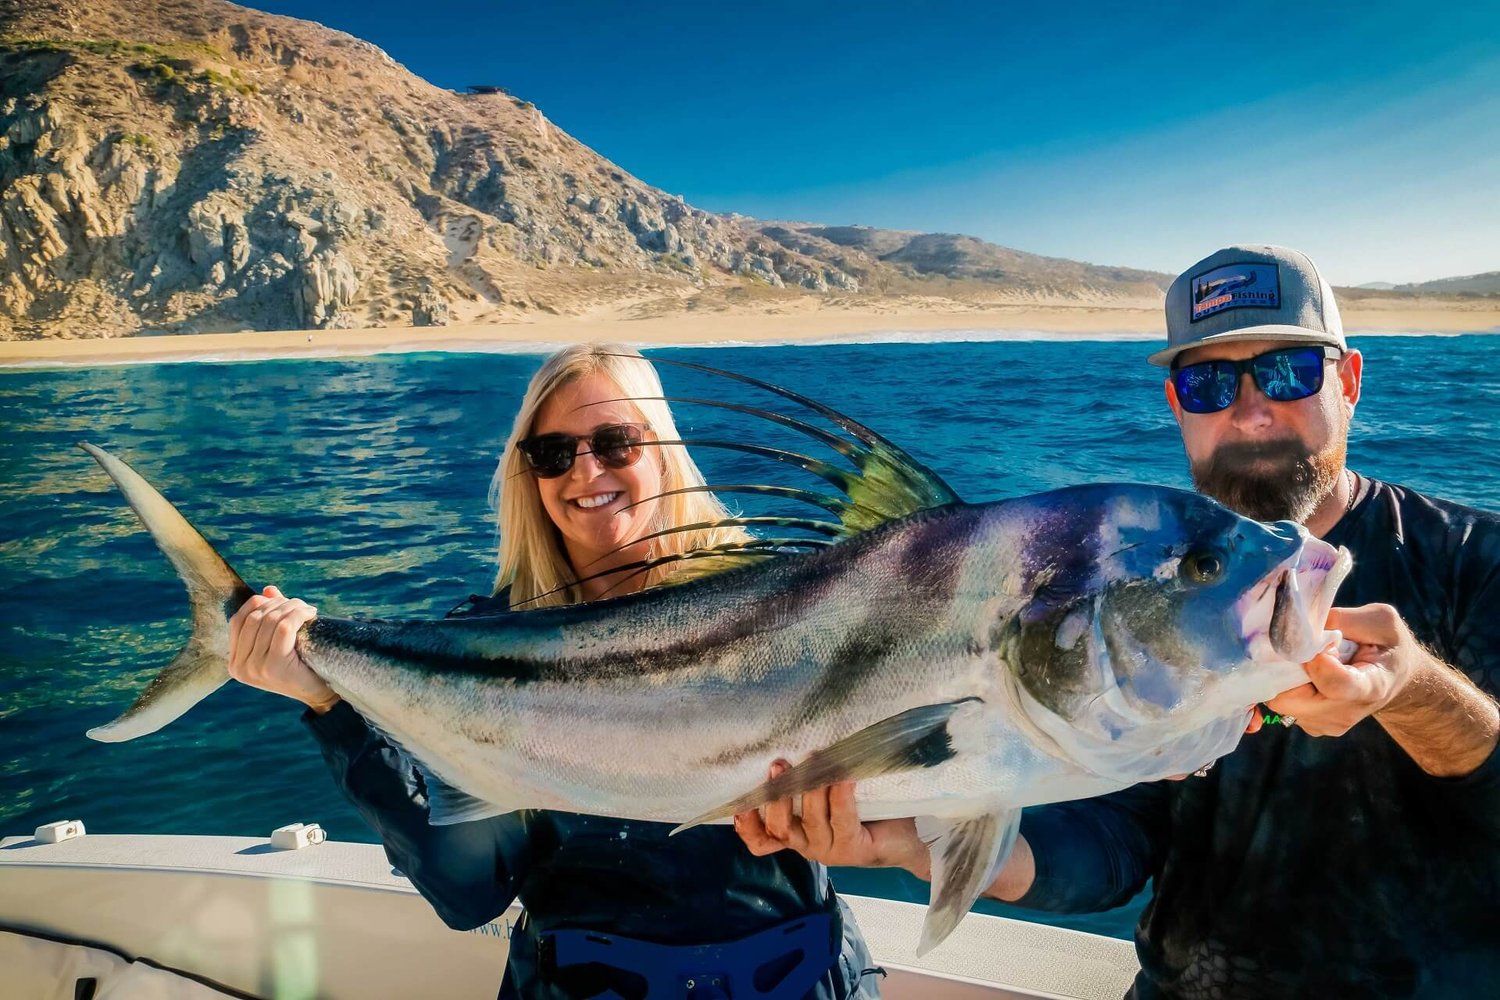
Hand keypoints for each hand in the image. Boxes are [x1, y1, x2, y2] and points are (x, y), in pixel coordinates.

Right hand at [227, 586, 337, 711]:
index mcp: (235, 662)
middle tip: (299, 605)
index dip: (258, 604)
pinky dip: (298, 615)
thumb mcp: (280, 641)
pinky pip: (284, 628)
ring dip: (292, 607)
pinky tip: (310, 614)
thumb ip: (271, 617)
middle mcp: (240, 667)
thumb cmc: (300, 666)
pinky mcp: (274, 666)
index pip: (237, 620)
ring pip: (271, 620)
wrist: (320, 694)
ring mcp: (254, 668)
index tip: (280, 601)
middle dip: (279, 604)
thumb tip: (268, 590)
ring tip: (307, 609)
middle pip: (255, 618)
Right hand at [732, 761, 928, 875]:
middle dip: (776, 797)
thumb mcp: (828, 795)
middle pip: (780, 829)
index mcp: (796, 834)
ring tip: (813, 760)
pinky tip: (844, 777)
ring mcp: (829, 850)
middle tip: (778, 765)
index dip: (747, 826)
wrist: (907, 835)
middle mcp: (807, 845)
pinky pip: (842, 819)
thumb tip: (794, 742)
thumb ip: (807, 781)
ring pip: (810, 821)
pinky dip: (840, 796)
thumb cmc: (863, 808)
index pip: (761, 840)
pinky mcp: (853, 848)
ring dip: (809, 790)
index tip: (739, 804)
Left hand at [1261, 604, 1421, 737]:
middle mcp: (1347, 712)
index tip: (1318, 645)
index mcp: (1371, 686)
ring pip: (1283, 702)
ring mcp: (1328, 723)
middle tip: (1300, 650)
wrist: (1394, 677)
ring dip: (1285, 678)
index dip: (1316, 664)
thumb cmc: (1388, 645)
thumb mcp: (1381, 620)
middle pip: (1293, 700)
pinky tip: (1306, 674)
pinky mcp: (1313, 726)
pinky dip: (1286, 687)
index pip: (1335, 685)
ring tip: (1308, 661)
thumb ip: (1344, 619)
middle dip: (1286, 671)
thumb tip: (1305, 622)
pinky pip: (1284, 705)